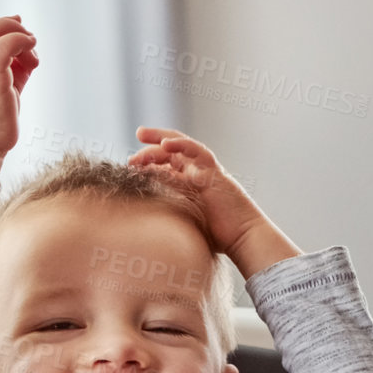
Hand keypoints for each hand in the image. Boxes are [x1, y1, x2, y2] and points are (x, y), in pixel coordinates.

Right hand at [0, 16, 38, 183]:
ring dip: (17, 33)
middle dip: (9, 25)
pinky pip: (5, 45)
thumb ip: (10, 71)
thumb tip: (27, 57)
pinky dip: (22, 42)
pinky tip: (32, 54)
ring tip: (31, 52)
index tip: (20, 38)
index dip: (1, 32)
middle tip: (28, 37)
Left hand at [128, 128, 298, 277]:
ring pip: (181, 145)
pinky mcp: (214, 172)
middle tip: (130, 153)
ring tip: (141, 134)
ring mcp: (206, 171)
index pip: (166, 165)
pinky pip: (197, 151)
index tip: (129, 167)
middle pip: (170, 152)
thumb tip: (144, 222)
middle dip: (149, 146)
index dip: (147, 163)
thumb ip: (169, 214)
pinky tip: (165, 144)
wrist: (243, 238)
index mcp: (190, 184)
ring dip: (160, 138)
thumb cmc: (217, 237)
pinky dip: (181, 145)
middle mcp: (197, 174)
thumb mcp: (185, 222)